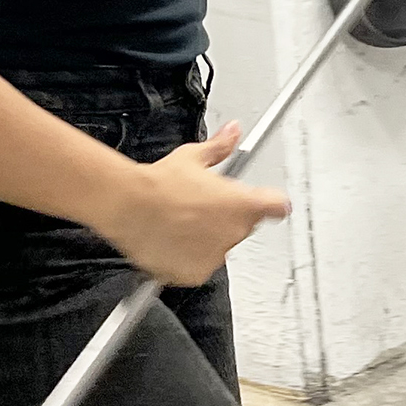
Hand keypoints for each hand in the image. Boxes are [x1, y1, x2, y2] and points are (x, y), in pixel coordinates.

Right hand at [96, 123, 292, 285]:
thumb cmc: (158, 184)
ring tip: (181, 222)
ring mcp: (216, 255)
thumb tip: (233, 132)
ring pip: (220, 247)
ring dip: (208, 238)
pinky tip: (172, 239)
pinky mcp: (195, 272)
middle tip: (201, 206)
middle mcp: (234, 231)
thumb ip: (220, 147)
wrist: (129, 205)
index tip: (269, 203)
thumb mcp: (193, 157)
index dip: (272, 204)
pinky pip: (199, 266)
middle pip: (244, 226)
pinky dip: (188, 258)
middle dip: (228, 217)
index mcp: (242, 203)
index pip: (276, 207)